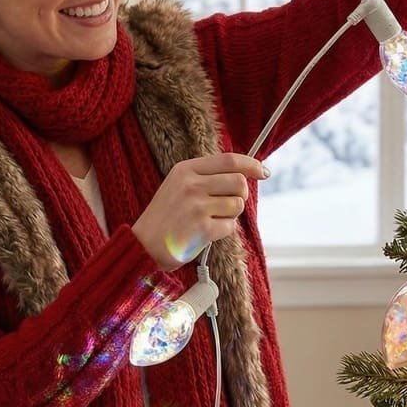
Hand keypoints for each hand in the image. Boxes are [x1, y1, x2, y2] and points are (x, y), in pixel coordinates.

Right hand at [132, 153, 268, 269]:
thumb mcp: (178, 185)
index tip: (263, 171)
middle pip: (239, 182)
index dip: (251, 164)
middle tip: (227, 204)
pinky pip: (230, 226)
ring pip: (237, 205)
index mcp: (185, 169)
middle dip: (240, 195)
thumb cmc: (166, 216)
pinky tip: (205, 233)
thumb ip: (206, 176)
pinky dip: (223, 231)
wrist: (143, 246)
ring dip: (230, 215)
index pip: (229, 160)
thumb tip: (245, 175)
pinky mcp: (203, 229)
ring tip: (210, 219)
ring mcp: (197, 207)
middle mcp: (191, 185)